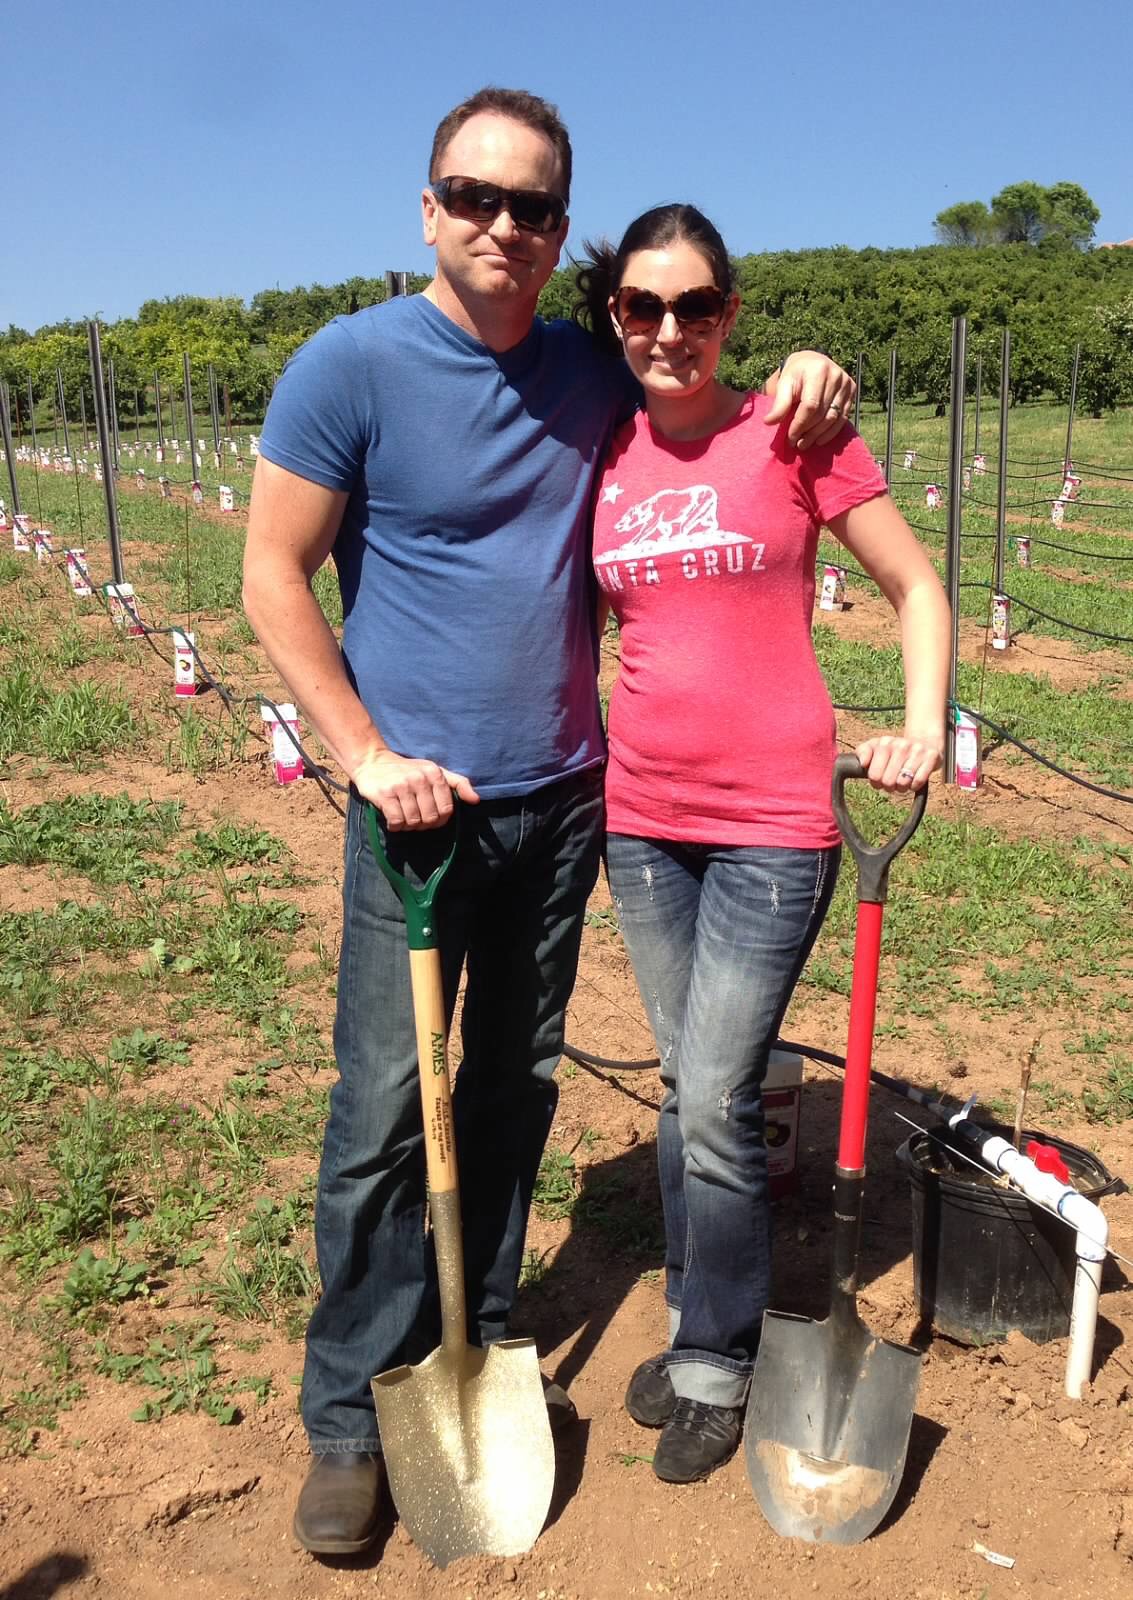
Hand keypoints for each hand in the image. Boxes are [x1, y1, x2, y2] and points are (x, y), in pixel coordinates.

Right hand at [353, 748, 478, 830]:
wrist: (372, 762)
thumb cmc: (407, 770)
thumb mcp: (434, 771)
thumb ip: (457, 784)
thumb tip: (476, 800)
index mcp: (434, 773)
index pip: (447, 809)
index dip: (440, 820)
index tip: (430, 817)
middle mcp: (419, 778)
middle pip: (430, 818)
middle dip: (423, 824)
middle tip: (415, 818)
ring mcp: (401, 786)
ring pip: (413, 822)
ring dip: (408, 826)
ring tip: (403, 817)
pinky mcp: (385, 794)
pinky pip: (397, 821)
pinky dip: (395, 826)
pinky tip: (392, 819)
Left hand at [764, 352, 856, 450]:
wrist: (812, 362)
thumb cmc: (795, 375)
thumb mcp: (784, 384)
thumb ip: (779, 403)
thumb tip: (768, 422)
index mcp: (817, 371)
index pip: (810, 405)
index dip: (799, 424)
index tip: (790, 438)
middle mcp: (835, 375)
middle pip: (822, 413)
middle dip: (808, 432)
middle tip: (796, 444)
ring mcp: (846, 383)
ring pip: (833, 417)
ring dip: (818, 435)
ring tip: (805, 444)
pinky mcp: (852, 390)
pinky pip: (843, 417)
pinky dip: (831, 432)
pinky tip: (819, 440)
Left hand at [855, 732, 942, 792]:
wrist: (925, 742)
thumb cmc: (896, 750)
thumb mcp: (877, 747)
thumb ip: (863, 752)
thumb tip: (863, 763)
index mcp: (885, 743)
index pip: (873, 774)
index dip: (875, 782)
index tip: (879, 779)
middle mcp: (901, 745)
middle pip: (888, 781)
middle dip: (889, 786)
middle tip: (893, 781)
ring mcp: (917, 750)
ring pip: (903, 783)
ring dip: (902, 787)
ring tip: (903, 781)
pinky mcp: (932, 757)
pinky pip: (918, 782)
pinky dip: (914, 786)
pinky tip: (913, 781)